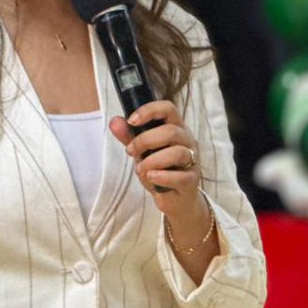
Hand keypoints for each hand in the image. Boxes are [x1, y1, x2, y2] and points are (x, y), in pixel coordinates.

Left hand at [109, 100, 204, 225]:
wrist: (174, 198)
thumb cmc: (160, 169)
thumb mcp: (142, 151)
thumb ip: (129, 136)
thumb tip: (114, 121)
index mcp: (176, 128)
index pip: (168, 108)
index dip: (149, 111)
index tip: (131, 120)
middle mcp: (187, 141)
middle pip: (171, 131)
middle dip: (145, 141)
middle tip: (131, 152)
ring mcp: (192, 161)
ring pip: (177, 153)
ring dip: (152, 160)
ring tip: (141, 169)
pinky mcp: (191, 180)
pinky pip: (180, 176)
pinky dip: (162, 176)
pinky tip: (151, 177)